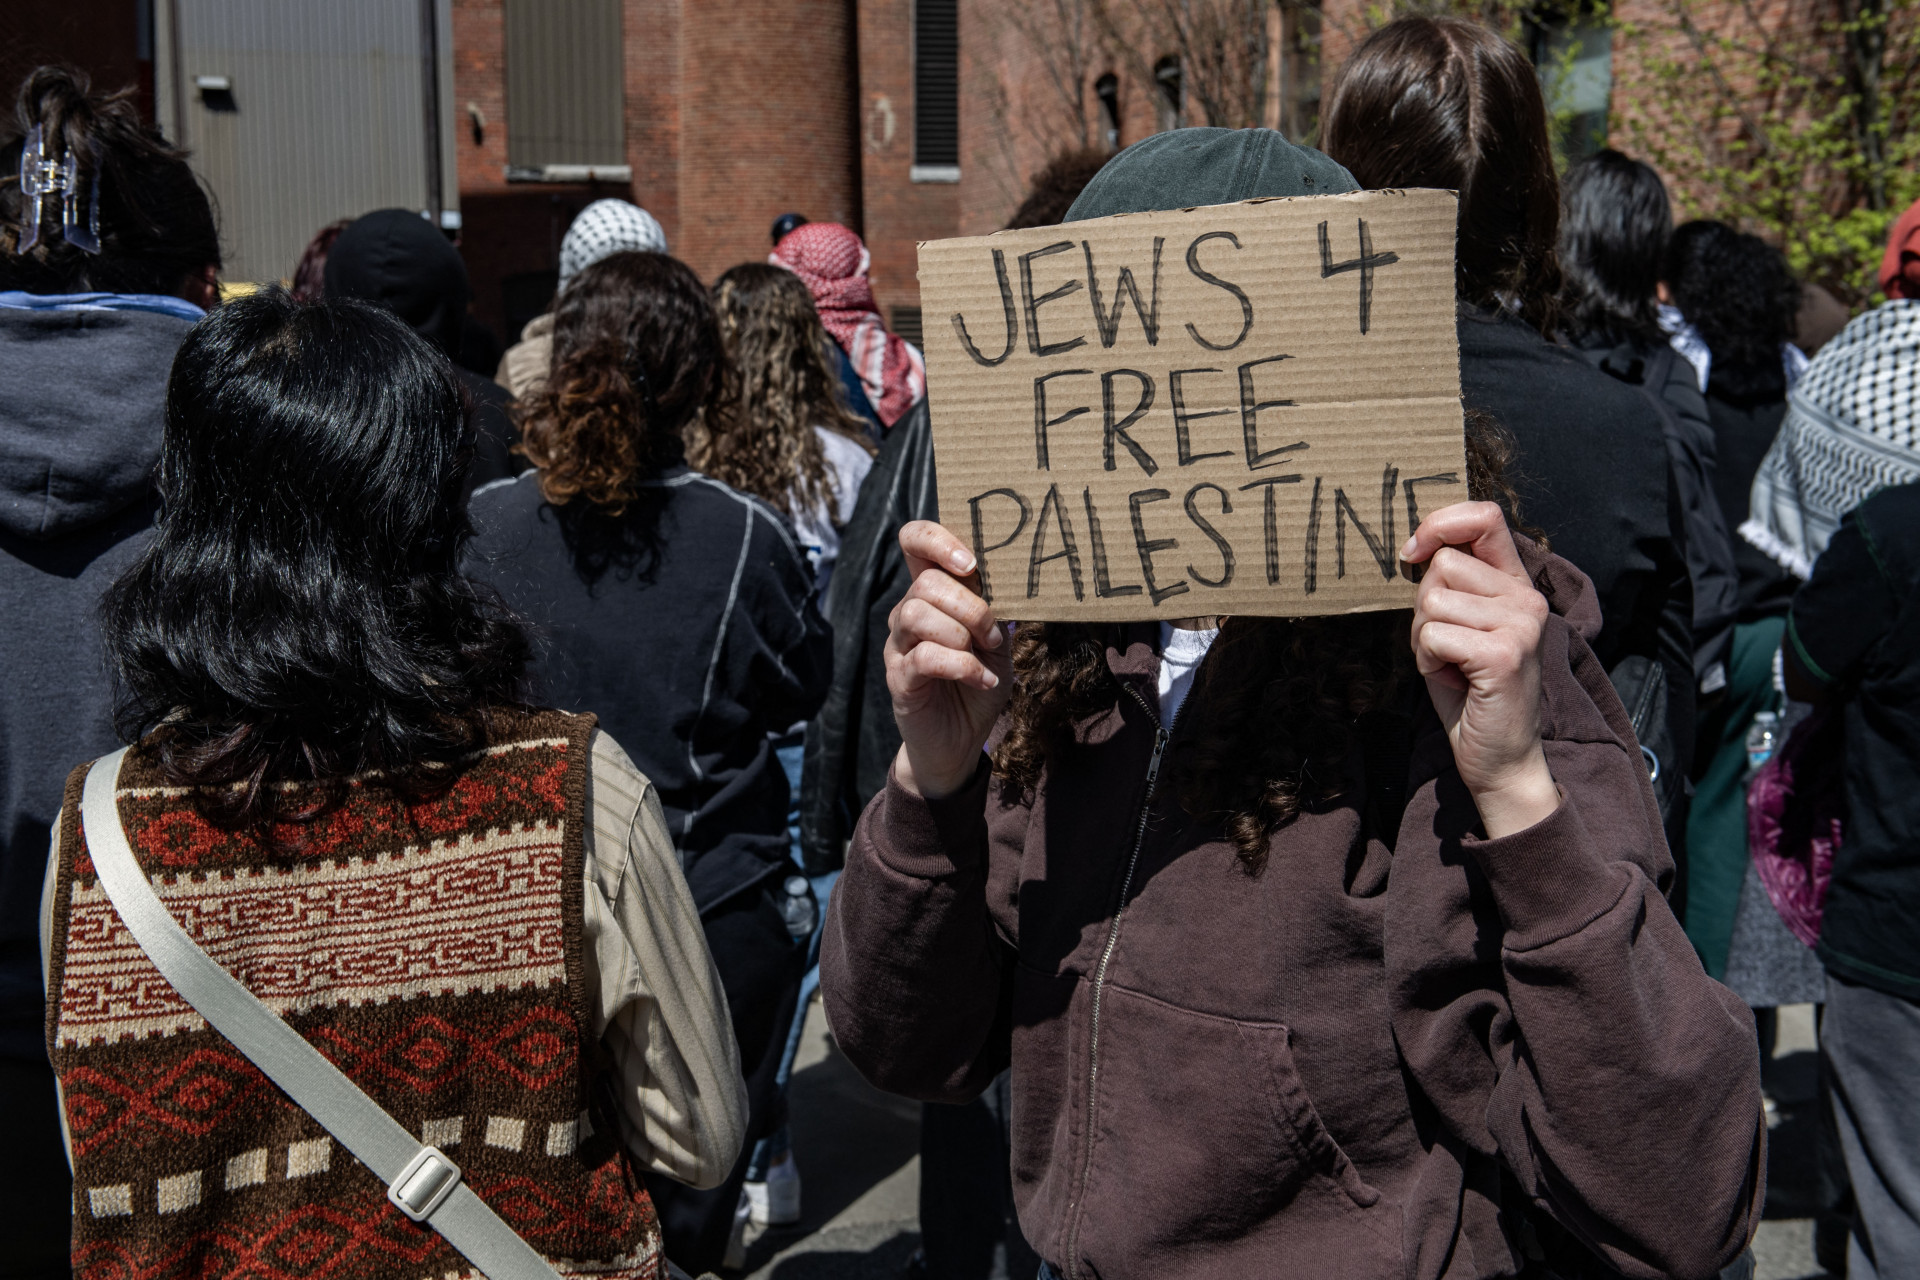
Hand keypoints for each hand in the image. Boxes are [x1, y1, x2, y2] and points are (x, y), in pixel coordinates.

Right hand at [885, 521, 1014, 798]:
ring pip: (917, 613)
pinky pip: (925, 657)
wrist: (960, 742)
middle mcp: (908, 612)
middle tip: (992, 633)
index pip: (914, 541)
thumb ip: (997, 609)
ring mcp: (899, 645)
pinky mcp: (899, 678)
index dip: (937, 539)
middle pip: (925, 582)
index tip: (971, 562)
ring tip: (986, 657)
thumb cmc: (978, 683)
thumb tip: (1015, 579)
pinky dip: (962, 666)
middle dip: (969, 604)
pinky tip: (981, 680)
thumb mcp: (997, 642)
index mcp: (931, 593)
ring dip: (963, 633)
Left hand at [1402, 501, 1559, 838]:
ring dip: (1424, 639)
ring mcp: (1521, 625)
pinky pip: (1433, 635)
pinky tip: (1455, 681)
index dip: (1440, 523)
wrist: (1501, 759)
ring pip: (1432, 601)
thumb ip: (1450, 586)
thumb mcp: (1460, 628)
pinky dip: (1428, 661)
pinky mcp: (1504, 654)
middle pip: (1442, 565)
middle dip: (1423, 608)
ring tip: (1452, 666)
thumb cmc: (1471, 694)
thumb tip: (1417, 548)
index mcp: (1517, 586)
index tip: (1412, 552)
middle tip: (1445, 647)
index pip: (1485, 517)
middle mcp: (1527, 599)